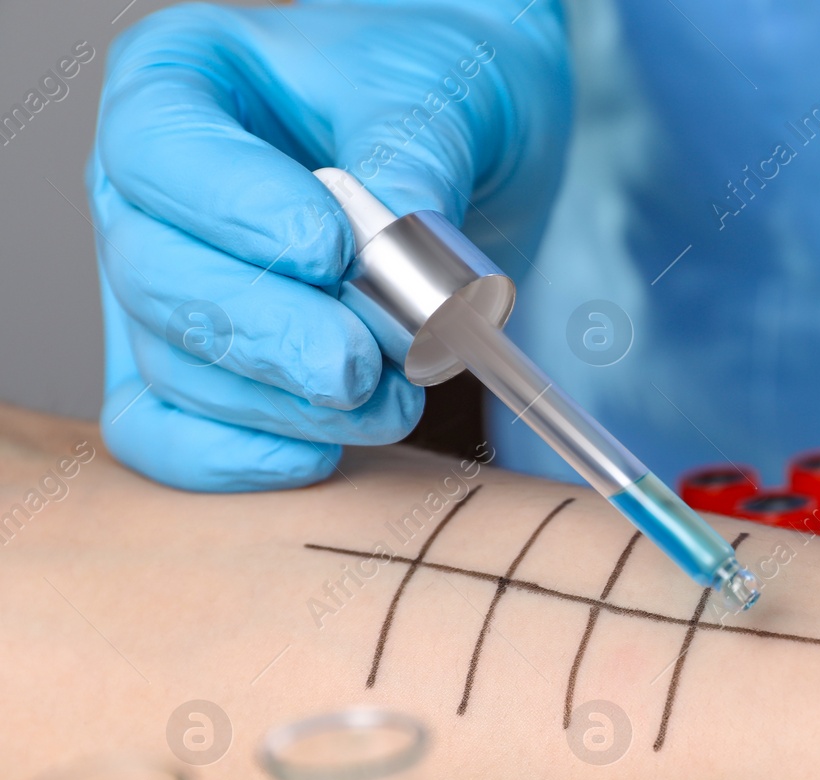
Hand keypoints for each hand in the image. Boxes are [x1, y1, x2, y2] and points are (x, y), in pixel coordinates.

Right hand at [92, 0, 569, 490]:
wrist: (471, 152)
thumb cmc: (430, 94)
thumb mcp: (439, 89)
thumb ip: (411, 153)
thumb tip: (398, 233)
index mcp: (178, 80)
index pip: (161, 149)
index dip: (234, 208)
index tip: (328, 251)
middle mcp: (147, 189)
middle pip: (153, 273)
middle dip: (264, 334)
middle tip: (357, 365)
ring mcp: (163, 285)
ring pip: (174, 366)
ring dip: (283, 406)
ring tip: (391, 401)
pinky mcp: (194, 369)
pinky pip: (168, 434)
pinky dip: (238, 459)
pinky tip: (320, 455)